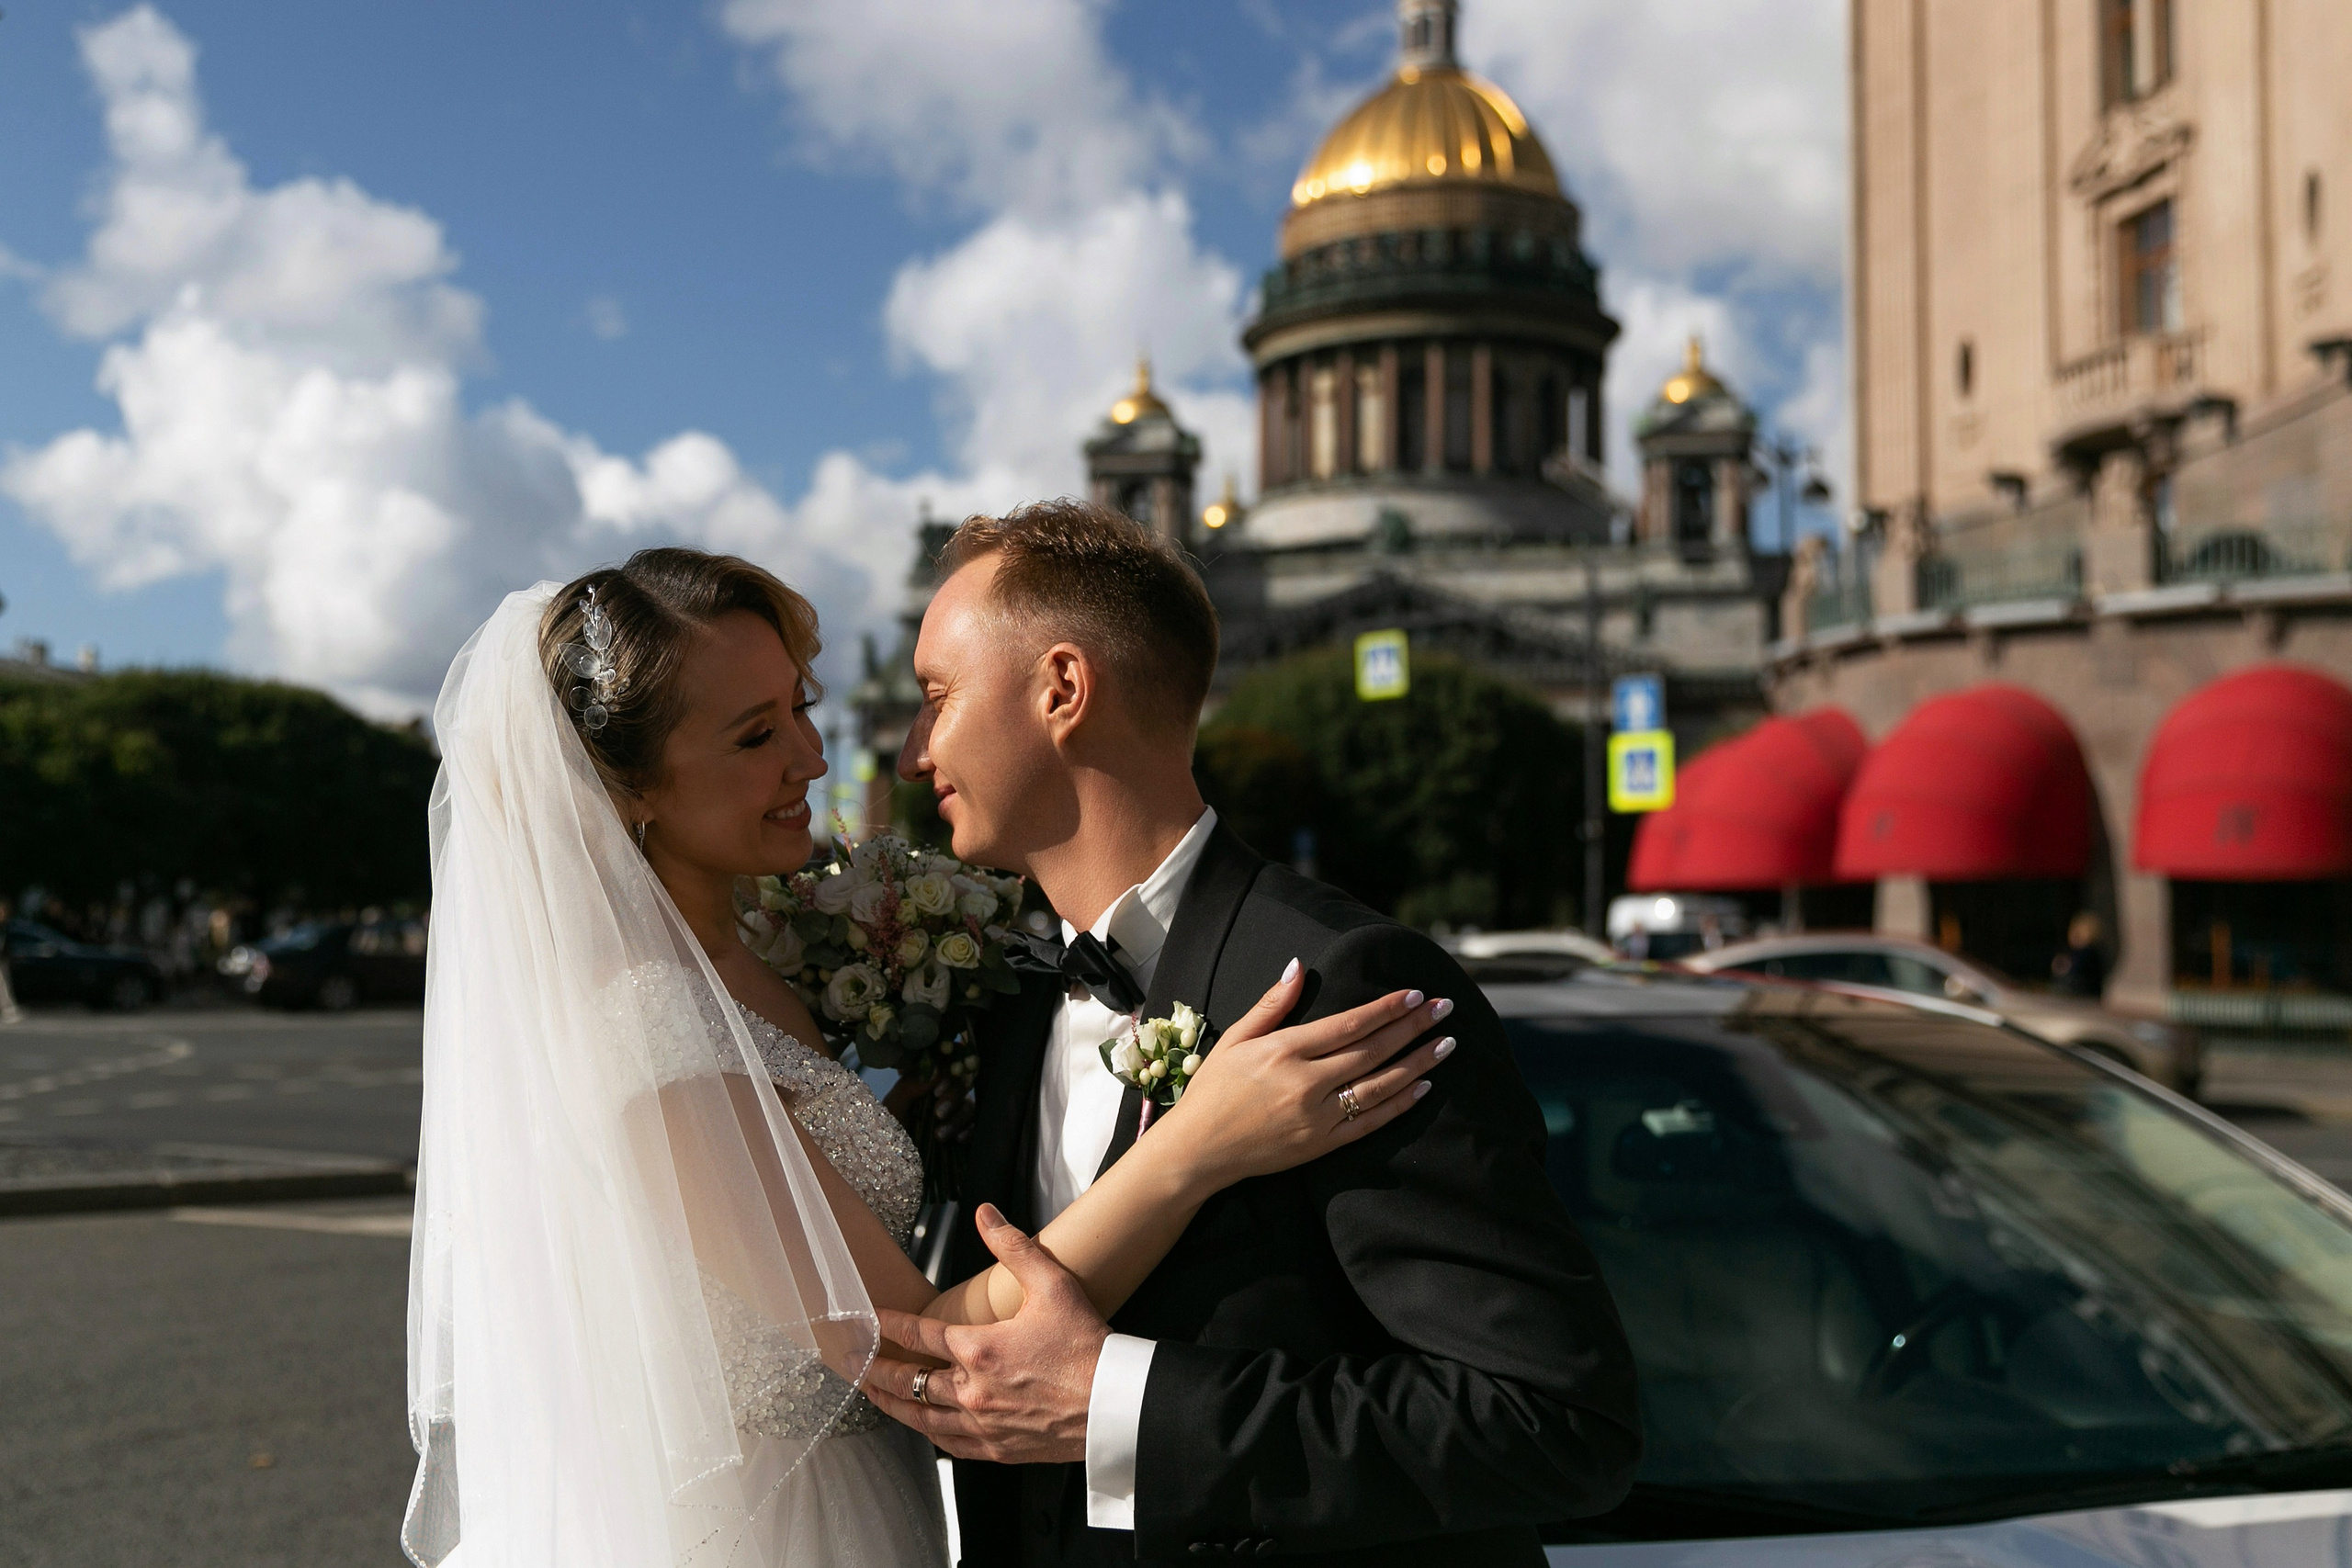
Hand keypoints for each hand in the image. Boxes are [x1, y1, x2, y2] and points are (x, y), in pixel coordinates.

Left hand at [863, 1205, 1106, 1463]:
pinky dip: (926, 1431)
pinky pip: (947, 1443)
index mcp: (979, 1349)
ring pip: (919, 1416)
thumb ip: (1013, 1247)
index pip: (919, 1333)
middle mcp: (972, 1391)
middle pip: (908, 1380)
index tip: (869, 1319)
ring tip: (871, 1393)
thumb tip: (985, 1214)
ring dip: (890, 1403)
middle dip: (875, 1369)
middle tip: (852, 1362)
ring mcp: (981, 1424)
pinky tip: (920, 1426)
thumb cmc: (1087, 1347)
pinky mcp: (996, 1448)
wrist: (1113, 1405)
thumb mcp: (1052, 1285)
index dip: (890, 1324)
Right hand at [1152, 961, 1455, 1192]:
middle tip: (1445, 1009)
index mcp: (1285, 1051)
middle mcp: (1306, 1083)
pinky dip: (1401, 1103)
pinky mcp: (1323, 1144)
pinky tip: (1424, 1086)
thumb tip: (1298, 966)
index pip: (1349, 1024)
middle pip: (1373, 1050)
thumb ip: (1271, 1004)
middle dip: (1413, 1028)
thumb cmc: (1214, 1090)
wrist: (1199, 1151)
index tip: (1415, 995)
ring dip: (1418, 1063)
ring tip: (1447, 1044)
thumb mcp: (1236, 1039)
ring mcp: (1318, 1116)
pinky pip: (1372, 1122)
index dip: (1386, 1009)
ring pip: (1380, 1085)